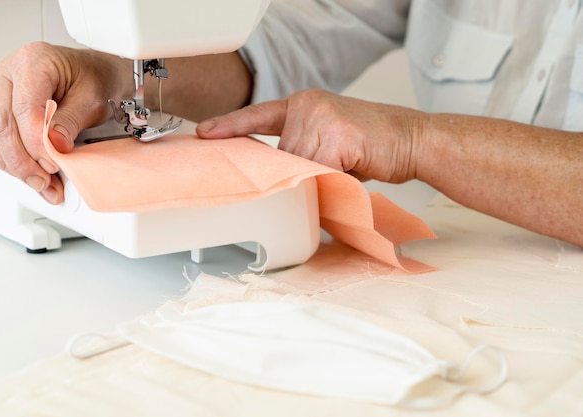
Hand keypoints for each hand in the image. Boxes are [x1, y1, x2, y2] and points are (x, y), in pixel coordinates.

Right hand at [0, 42, 126, 203]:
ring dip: (19, 167)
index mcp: (32, 62)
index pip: (23, 108)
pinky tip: (37, 177)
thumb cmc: (96, 78)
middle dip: (23, 160)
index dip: (35, 142)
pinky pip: (1, 141)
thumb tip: (55, 146)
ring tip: (45, 185)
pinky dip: (18, 163)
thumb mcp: (92, 98)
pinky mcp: (5, 111)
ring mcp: (3, 93)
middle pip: (2, 124)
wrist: (99, 75)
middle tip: (45, 181)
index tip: (52, 163)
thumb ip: (71, 121)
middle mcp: (10, 75)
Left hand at [197, 89, 426, 182]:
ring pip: (300, 166)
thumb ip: (302, 152)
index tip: (205, 132)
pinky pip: (320, 172)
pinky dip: (334, 179)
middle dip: (300, 172)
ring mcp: (322, 118)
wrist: (412, 139)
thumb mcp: (328, 141)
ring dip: (320, 177)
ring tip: (349, 164)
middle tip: (333, 168)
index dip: (230, 125)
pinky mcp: (337, 135)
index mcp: (303, 104)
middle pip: (282, 155)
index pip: (259, 115)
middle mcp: (308, 105)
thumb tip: (280, 180)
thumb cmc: (371, 144)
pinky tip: (355, 166)